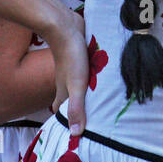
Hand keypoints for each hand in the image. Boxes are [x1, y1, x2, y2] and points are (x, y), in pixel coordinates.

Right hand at [37, 3, 87, 135]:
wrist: (64, 27)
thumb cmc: (71, 56)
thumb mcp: (76, 85)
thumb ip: (77, 108)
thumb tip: (76, 134)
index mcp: (63, 92)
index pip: (62, 112)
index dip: (67, 122)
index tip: (75, 133)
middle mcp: (66, 82)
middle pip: (69, 100)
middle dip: (77, 109)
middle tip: (90, 119)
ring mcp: (72, 70)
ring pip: (76, 86)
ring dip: (84, 94)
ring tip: (98, 102)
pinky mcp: (79, 58)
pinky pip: (84, 73)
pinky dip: (90, 79)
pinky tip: (100, 79)